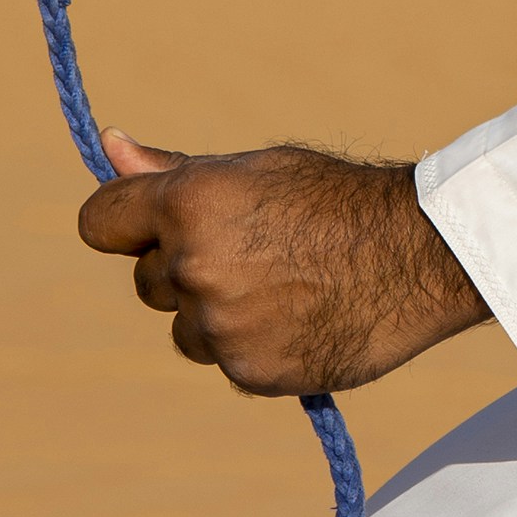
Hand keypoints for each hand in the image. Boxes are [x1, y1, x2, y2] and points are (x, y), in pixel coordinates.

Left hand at [78, 131, 489, 392]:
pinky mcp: (247, 373)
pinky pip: (224, 360)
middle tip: (254, 252)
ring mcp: (219, 326)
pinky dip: (252, 346)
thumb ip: (173, 171)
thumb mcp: (255, 170)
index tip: (150, 227)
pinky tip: (300, 318)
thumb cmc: (336, 199)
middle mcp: (193, 266)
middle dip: (184, 269)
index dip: (124, 223)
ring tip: (284, 287)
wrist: (417, 255)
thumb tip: (108, 143)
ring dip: (215, 314)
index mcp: (188, 203)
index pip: (99, 222)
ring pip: (185, 327)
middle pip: (147, 280)